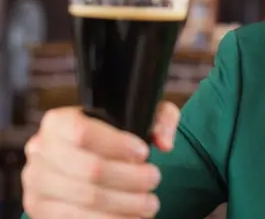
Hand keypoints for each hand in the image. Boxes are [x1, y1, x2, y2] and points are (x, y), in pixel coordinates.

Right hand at [21, 101, 179, 217]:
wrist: (86, 161)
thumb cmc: (113, 139)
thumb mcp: (139, 116)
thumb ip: (160, 119)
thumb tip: (165, 143)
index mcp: (58, 122)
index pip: (83, 133)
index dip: (118, 145)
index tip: (143, 152)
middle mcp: (40, 152)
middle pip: (90, 169)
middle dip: (131, 178)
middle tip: (153, 179)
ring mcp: (37, 185)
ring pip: (87, 199)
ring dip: (126, 204)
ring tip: (149, 203)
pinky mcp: (41, 213)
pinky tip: (132, 217)